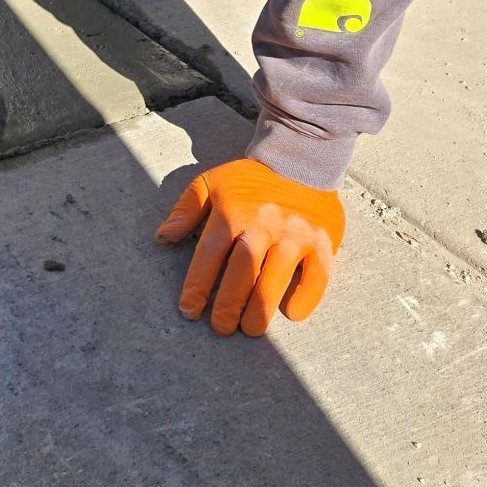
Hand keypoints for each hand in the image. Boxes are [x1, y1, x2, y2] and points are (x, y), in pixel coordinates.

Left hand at [156, 158, 344, 336]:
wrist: (300, 158)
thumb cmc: (251, 179)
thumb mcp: (211, 183)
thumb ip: (186, 209)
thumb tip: (162, 237)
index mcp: (232, 211)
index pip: (209, 256)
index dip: (197, 287)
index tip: (189, 311)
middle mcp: (263, 224)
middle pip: (242, 271)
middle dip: (228, 305)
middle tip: (220, 327)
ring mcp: (295, 234)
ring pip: (276, 278)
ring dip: (260, 308)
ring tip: (249, 329)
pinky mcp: (323, 241)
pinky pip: (317, 275)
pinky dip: (305, 297)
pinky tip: (291, 314)